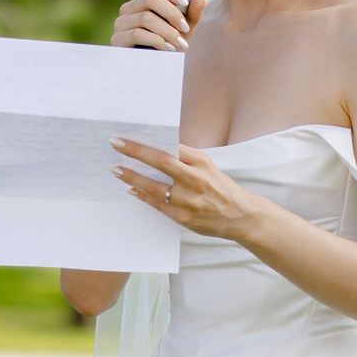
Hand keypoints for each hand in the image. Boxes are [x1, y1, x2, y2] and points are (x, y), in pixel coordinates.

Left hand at [111, 137, 266, 242]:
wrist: (240, 216)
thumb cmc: (220, 187)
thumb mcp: (207, 166)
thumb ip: (184, 158)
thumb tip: (153, 147)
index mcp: (202, 162)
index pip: (169, 147)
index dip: (145, 142)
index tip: (126, 138)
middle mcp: (197, 179)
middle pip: (161, 162)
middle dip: (135, 152)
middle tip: (115, 145)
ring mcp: (190, 200)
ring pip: (154, 187)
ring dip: (132, 178)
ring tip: (117, 170)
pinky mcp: (184, 218)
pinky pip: (158, 205)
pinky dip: (143, 196)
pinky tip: (131, 189)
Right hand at [112, 0, 201, 50]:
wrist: (155, 69)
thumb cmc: (169, 44)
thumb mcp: (184, 29)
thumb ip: (192, 14)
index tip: (184, 2)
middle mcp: (130, 7)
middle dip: (172, 13)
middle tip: (185, 28)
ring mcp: (121, 22)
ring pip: (145, 18)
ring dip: (167, 31)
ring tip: (180, 43)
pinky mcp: (117, 39)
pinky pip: (137, 34)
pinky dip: (157, 41)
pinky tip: (168, 48)